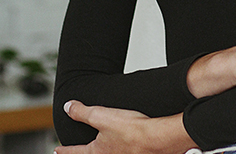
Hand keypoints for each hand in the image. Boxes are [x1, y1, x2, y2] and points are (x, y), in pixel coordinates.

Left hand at [54, 101, 195, 153]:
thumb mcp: (102, 116)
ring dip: (104, 149)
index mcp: (98, 151)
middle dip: (85, 152)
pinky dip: (120, 148)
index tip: (57, 149)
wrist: (158, 139)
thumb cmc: (133, 130)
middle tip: (80, 150)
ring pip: (109, 153)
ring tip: (103, 144)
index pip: (76, 151)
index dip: (65, 150)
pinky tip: (127, 143)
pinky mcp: (137, 153)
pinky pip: (124, 151)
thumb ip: (83, 112)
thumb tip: (67, 107)